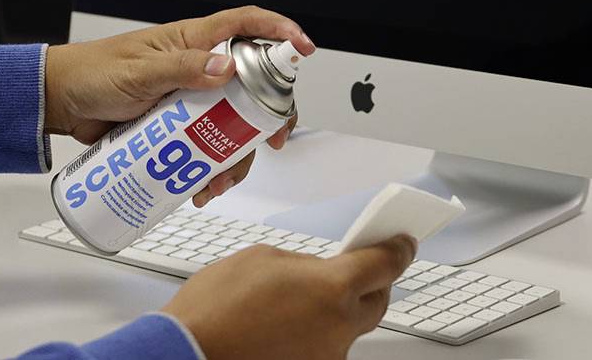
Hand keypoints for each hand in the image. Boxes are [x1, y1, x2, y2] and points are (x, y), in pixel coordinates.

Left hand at [43, 6, 313, 203]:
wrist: (60, 104)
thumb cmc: (93, 74)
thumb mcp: (138, 72)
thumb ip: (180, 68)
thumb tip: (225, 67)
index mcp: (193, 40)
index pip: (246, 24)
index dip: (278, 30)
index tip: (303, 47)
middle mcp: (199, 68)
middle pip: (253, 84)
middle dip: (269, 114)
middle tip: (273, 139)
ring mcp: (190, 99)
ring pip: (233, 124)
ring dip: (236, 154)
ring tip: (219, 179)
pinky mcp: (177, 128)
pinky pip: (207, 146)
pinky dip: (211, 168)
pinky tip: (200, 186)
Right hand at [164, 235, 417, 359]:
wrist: (188, 354)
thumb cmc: (216, 307)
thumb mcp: (263, 258)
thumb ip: (304, 262)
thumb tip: (318, 270)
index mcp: (333, 288)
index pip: (386, 264)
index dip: (398, 249)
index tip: (403, 242)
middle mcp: (338, 326)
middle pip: (377, 300)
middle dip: (372, 281)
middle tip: (355, 266)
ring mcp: (326, 355)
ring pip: (349, 326)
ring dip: (337, 310)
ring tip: (302, 299)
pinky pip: (325, 346)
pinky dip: (315, 332)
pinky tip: (288, 323)